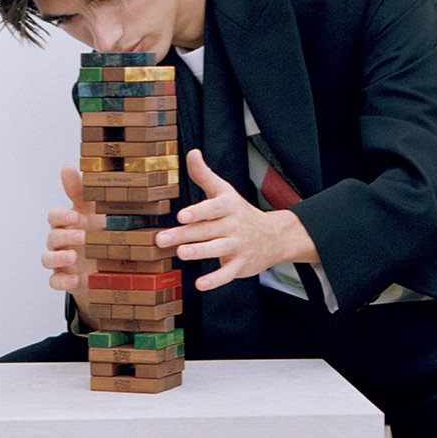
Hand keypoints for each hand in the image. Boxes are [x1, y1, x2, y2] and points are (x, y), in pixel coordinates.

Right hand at [42, 165, 100, 326]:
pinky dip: (62, 282)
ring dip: (58, 257)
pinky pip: (54, 281)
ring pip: (47, 259)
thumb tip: (66, 167)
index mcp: (67, 224)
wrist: (110, 266)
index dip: (61, 216)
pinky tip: (75, 281)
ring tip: (73, 257)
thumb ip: (80, 191)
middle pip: (52, 236)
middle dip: (65, 236)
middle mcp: (61, 242)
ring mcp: (61, 262)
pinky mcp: (65, 279)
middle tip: (83, 237)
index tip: (74, 216)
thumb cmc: (100, 234)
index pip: (54, 216)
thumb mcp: (94, 212)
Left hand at [155, 149, 318, 290]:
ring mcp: (237, 246)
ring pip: (217, 249)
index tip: (182, 215)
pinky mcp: (240, 265)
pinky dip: (215, 280)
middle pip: (206, 230)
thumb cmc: (240, 213)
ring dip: (199, 252)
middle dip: (184, 235)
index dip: (198, 211)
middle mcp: (232, 226)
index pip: (213, 208)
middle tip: (162, 239)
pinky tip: (200, 284)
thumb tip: (191, 153)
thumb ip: (204, 175)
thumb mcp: (224, 191)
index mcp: (227, 207)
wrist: (274, 236)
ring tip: (181, 254)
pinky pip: (227, 274)